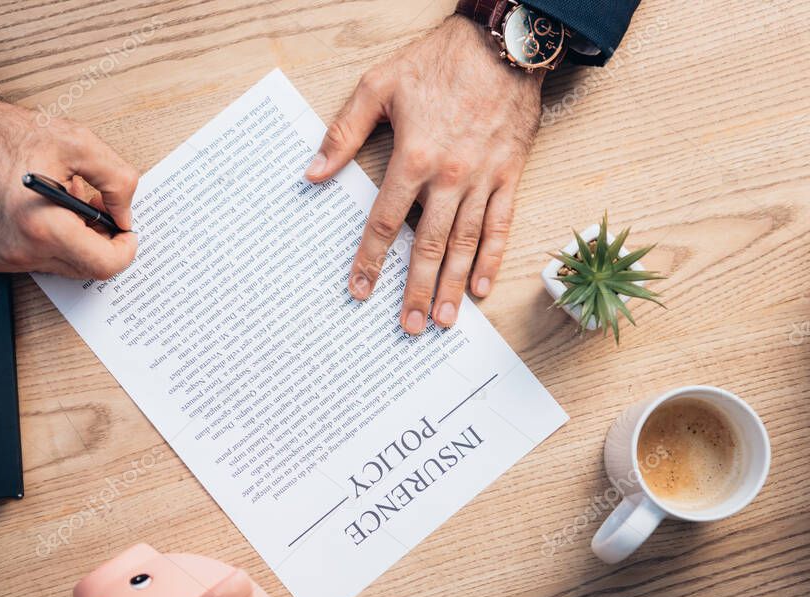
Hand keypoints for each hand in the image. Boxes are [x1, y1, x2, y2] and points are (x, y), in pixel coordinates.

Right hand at [0, 93, 138, 279]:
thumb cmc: (4, 134)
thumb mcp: (77, 142)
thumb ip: (118, 180)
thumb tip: (126, 213)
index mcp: (43, 227)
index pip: (103, 265)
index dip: (124, 249)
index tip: (126, 231)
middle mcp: (20, 251)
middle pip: (85, 269)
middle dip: (101, 240)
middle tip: (99, 205)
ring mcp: (2, 259)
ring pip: (61, 265)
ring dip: (75, 240)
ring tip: (67, 201)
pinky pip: (36, 260)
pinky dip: (49, 240)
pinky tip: (42, 210)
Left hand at [306, 16, 542, 333]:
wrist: (500, 42)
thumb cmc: (437, 61)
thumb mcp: (379, 86)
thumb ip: (343, 132)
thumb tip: (313, 173)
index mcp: (413, 158)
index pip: (385, 222)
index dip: (370, 260)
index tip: (360, 291)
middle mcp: (449, 176)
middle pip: (427, 245)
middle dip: (416, 290)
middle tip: (409, 326)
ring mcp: (482, 177)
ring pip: (465, 242)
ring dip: (453, 284)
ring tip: (444, 320)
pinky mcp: (510, 173)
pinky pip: (501, 223)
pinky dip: (492, 257)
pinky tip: (482, 287)